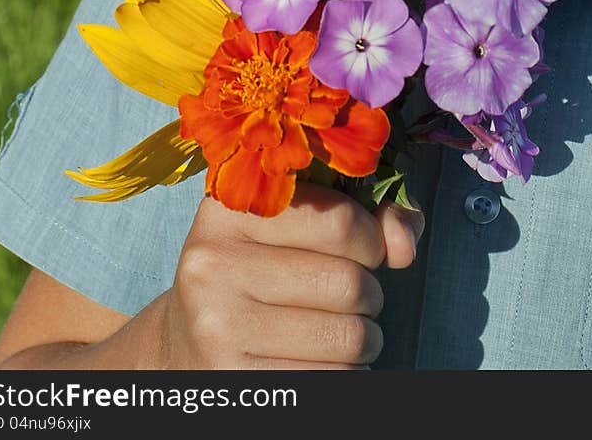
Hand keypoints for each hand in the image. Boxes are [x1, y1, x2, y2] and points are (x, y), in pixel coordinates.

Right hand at [158, 183, 423, 369]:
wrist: (186, 339)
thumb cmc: (260, 269)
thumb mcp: (298, 225)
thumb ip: (366, 218)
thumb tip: (404, 242)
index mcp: (231, 209)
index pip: (339, 220)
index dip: (370, 240)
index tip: (362, 249)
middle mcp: (213, 264)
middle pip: (349, 283)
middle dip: (369, 293)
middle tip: (351, 295)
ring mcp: (217, 327)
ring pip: (348, 338)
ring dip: (365, 338)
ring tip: (341, 329)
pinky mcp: (232, 380)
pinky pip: (332, 381)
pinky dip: (347, 374)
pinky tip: (323, 361)